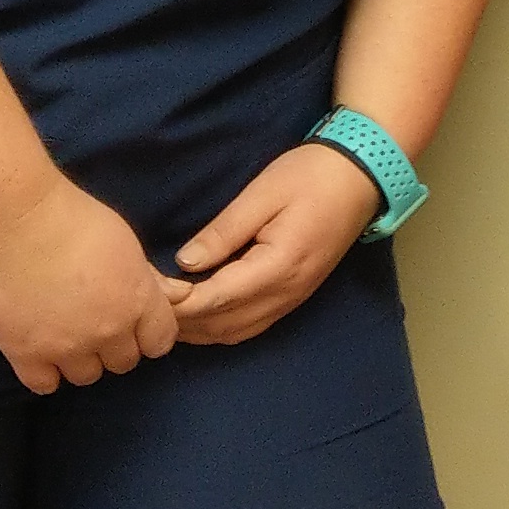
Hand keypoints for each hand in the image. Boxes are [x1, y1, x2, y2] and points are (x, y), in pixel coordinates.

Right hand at [0, 178, 181, 395]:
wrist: (11, 218)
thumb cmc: (70, 217)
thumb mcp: (124, 242)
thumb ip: (149, 279)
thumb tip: (182, 296)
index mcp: (137, 300)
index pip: (160, 342)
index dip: (147, 333)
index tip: (132, 322)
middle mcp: (108, 330)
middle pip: (123, 362)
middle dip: (113, 345)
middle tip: (91, 321)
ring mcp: (67, 347)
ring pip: (86, 376)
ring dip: (79, 359)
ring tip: (62, 333)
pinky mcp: (26, 354)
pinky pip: (45, 385)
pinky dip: (44, 372)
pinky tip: (38, 349)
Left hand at [168, 141, 382, 346]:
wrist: (361, 177)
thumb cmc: (310, 176)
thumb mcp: (262, 194)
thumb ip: (224, 232)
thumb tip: (186, 263)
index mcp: (277, 266)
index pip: (216, 299)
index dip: (178, 303)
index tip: (147, 291)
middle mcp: (285, 292)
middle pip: (222, 324)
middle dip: (182, 320)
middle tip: (147, 302)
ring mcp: (293, 299)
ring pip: (236, 332)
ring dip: (199, 329)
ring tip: (166, 311)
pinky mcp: (295, 296)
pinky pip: (251, 326)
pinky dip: (220, 327)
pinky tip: (201, 315)